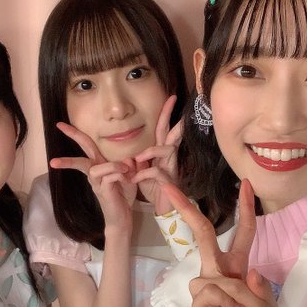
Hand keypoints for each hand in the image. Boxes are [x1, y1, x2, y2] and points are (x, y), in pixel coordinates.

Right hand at [50, 122, 135, 227]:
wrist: (122, 218)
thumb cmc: (124, 196)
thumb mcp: (130, 176)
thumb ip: (130, 165)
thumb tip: (128, 157)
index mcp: (100, 165)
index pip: (87, 145)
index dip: (76, 134)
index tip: (60, 124)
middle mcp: (95, 172)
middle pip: (83, 150)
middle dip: (73, 136)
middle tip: (59, 125)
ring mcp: (96, 182)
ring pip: (96, 167)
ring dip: (112, 166)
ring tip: (126, 171)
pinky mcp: (103, 191)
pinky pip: (108, 177)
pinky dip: (119, 174)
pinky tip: (127, 179)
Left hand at [133, 95, 182, 213]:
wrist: (163, 209)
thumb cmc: (154, 189)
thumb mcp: (142, 172)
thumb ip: (139, 161)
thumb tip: (133, 155)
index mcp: (161, 153)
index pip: (162, 129)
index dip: (166, 113)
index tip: (171, 97)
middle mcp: (168, 157)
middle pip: (170, 131)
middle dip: (170, 115)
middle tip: (173, 98)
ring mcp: (171, 167)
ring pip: (167, 149)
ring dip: (150, 152)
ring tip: (138, 160)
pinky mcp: (169, 181)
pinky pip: (158, 172)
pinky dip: (144, 174)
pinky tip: (135, 179)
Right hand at [162, 180, 277, 306]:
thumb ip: (261, 289)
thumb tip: (250, 272)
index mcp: (237, 268)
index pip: (243, 233)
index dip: (245, 209)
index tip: (247, 185)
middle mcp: (219, 269)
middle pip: (204, 232)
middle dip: (188, 208)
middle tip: (168, 185)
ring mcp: (205, 282)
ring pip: (221, 269)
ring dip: (246, 296)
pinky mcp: (197, 296)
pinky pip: (216, 289)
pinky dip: (233, 303)